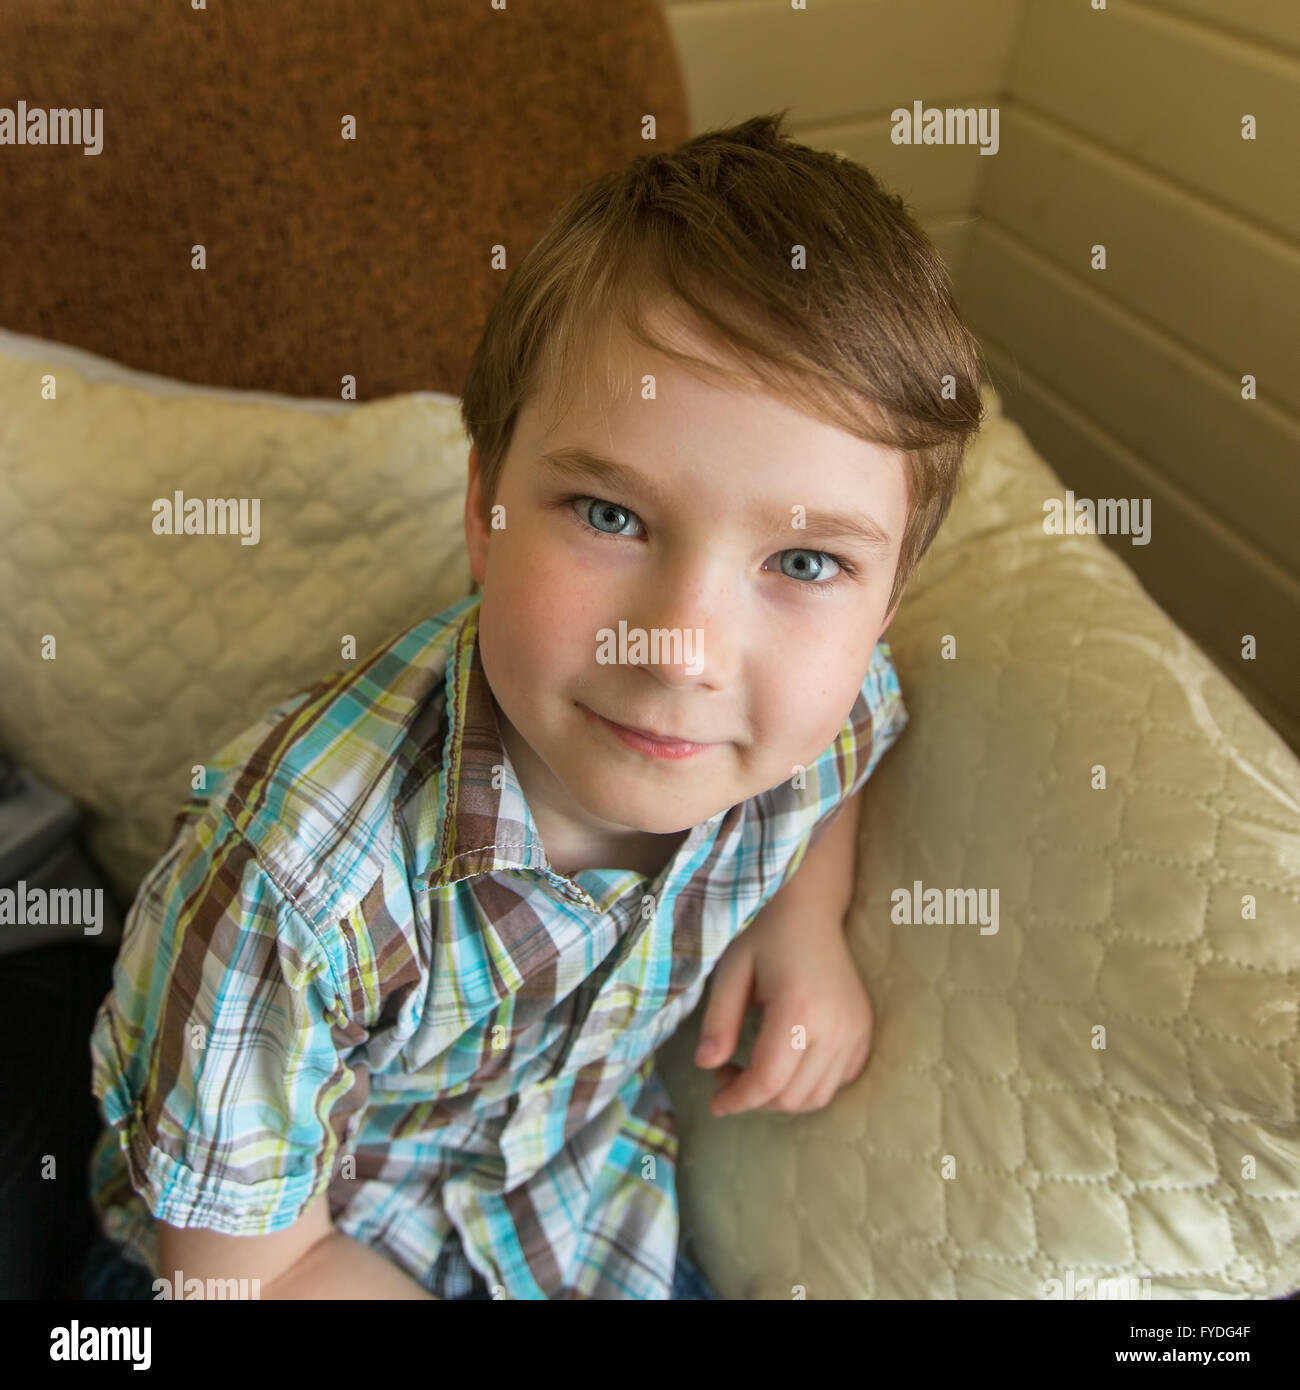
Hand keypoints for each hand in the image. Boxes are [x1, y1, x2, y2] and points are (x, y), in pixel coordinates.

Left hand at [694, 900, 872, 1116]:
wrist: (809, 910)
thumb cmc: (765, 934)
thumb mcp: (731, 971)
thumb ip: (719, 1020)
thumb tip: (705, 1065)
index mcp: (799, 1009)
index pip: (769, 1081)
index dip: (738, 1099)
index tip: (714, 1101)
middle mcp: (836, 1026)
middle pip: (793, 1097)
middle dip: (755, 1100)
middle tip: (726, 1076)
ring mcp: (857, 1030)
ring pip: (819, 1096)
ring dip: (782, 1098)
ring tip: (753, 1071)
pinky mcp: (865, 1030)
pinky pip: (839, 1080)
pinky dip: (810, 1085)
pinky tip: (785, 1063)